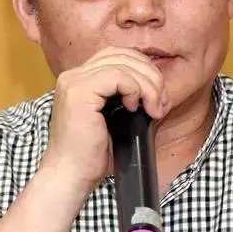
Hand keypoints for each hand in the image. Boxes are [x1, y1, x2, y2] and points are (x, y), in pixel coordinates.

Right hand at [39, 47, 169, 194]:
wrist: (71, 176)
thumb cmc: (91, 156)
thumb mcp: (114, 119)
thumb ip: (127, 97)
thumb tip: (157, 87)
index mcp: (80, 80)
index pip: (118, 56)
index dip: (144, 71)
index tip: (157, 99)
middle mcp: (73, 76)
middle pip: (123, 55)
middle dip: (151, 77)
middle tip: (160, 104)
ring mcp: (74, 82)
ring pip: (123, 64)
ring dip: (148, 85)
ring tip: (153, 109)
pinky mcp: (79, 92)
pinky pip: (118, 76)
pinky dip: (134, 90)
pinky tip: (134, 109)